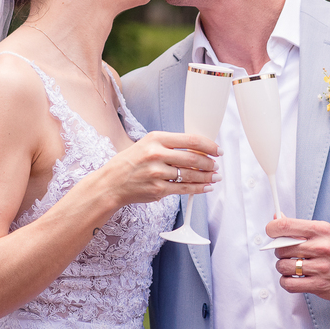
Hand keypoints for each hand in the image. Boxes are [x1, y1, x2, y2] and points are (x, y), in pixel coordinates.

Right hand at [99, 131, 219, 205]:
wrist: (111, 183)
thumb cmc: (130, 163)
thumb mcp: (147, 145)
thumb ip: (169, 145)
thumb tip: (196, 149)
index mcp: (156, 139)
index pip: (191, 140)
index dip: (209, 145)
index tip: (217, 150)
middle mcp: (156, 154)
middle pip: (193, 158)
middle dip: (210, 163)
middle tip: (216, 166)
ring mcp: (157, 173)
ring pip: (191, 175)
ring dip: (207, 177)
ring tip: (215, 177)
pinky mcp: (158, 189)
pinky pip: (184, 189)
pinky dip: (198, 188)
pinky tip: (205, 187)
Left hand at [265, 218, 329, 302]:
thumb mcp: (325, 231)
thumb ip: (301, 227)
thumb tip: (277, 218)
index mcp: (321, 230)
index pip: (286, 225)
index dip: (272, 228)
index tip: (271, 232)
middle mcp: (321, 247)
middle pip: (281, 248)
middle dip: (279, 251)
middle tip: (287, 252)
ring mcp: (321, 267)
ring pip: (283, 266)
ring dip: (282, 267)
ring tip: (292, 266)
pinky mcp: (319, 285)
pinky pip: (289, 283)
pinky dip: (286, 281)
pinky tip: (293, 278)